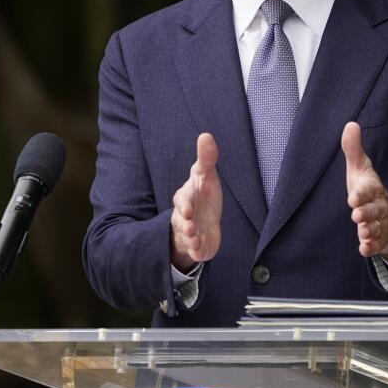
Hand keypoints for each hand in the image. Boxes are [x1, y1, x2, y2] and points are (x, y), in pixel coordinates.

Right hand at [170, 133, 222, 269]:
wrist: (204, 221)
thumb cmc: (203, 195)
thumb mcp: (205, 175)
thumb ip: (206, 158)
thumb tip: (205, 135)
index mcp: (186, 199)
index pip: (182, 200)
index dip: (184, 205)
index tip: (188, 209)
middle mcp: (184, 216)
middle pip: (181, 220)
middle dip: (184, 223)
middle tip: (189, 226)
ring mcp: (190, 233)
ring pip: (187, 237)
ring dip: (190, 239)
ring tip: (195, 239)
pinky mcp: (198, 246)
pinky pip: (195, 251)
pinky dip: (197, 252)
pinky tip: (200, 253)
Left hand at [342, 121, 387, 257]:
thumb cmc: (369, 189)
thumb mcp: (360, 169)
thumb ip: (353, 150)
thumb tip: (350, 124)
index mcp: (373, 188)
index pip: (369, 190)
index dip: (362, 193)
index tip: (352, 197)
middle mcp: (379, 206)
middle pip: (374, 210)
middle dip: (366, 212)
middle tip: (356, 216)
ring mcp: (381, 223)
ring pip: (376, 227)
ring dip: (369, 230)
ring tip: (362, 232)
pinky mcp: (379, 238)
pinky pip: (376, 243)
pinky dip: (371, 246)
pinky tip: (364, 248)